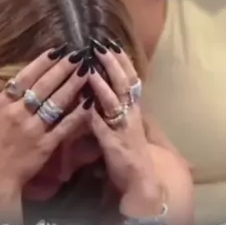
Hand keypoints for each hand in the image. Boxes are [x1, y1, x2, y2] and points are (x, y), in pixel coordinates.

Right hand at [0, 51, 89, 192]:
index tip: (57, 50)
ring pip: (56, 103)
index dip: (42, 63)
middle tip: (79, 54)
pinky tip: (89, 102)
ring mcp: (34, 130)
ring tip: (87, 70)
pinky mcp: (46, 145)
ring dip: (73, 85)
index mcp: (3, 104)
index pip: (25, 78)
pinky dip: (77, 115)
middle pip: (44, 86)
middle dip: (62, 68)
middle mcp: (19, 114)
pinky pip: (64, 127)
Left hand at [86, 43, 161, 210]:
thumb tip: (108, 86)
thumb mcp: (127, 123)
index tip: (111, 43)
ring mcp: (123, 128)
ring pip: (115, 101)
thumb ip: (118, 106)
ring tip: (90, 69)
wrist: (140, 181)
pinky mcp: (114, 143)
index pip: (130, 78)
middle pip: (124, 83)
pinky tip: (85, 104)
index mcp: (134, 108)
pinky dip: (95, 114)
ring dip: (103, 84)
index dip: (122, 60)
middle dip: (112, 64)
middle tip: (100, 46)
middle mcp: (131, 114)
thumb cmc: (130, 151)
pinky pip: (103, 126)